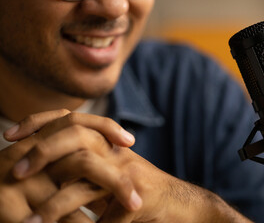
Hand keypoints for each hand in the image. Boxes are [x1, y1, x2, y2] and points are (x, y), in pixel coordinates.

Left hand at [7, 110, 252, 222]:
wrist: (180, 204)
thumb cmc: (139, 193)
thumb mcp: (105, 179)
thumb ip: (79, 176)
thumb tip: (44, 183)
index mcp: (105, 145)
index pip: (70, 119)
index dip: (40, 121)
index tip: (11, 135)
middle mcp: (115, 152)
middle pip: (77, 133)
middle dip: (44, 150)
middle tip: (18, 172)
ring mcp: (127, 171)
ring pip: (86, 170)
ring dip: (55, 202)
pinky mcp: (138, 196)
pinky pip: (105, 210)